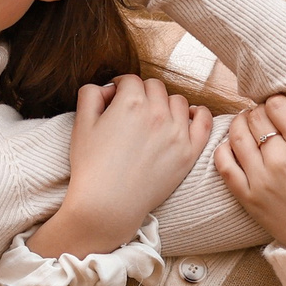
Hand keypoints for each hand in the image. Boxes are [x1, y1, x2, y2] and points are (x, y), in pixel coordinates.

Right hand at [31, 75, 211, 257]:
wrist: (107, 204)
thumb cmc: (91, 166)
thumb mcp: (81, 125)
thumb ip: (90, 95)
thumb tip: (107, 88)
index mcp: (131, 102)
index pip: (130, 80)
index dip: (119, 88)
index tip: (114, 99)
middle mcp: (157, 113)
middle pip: (154, 87)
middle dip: (141, 94)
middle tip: (131, 111)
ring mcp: (177, 132)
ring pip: (178, 101)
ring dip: (165, 104)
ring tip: (154, 119)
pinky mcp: (189, 152)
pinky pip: (204, 121)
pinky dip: (198, 114)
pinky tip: (189, 116)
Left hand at [217, 92, 285, 247]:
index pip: (277, 106)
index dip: (276, 101)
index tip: (280, 107)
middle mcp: (281, 159)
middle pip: (255, 118)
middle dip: (258, 111)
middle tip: (263, 115)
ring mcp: (261, 179)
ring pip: (236, 136)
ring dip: (238, 124)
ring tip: (246, 124)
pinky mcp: (247, 198)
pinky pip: (223, 165)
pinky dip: (222, 150)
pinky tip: (230, 146)